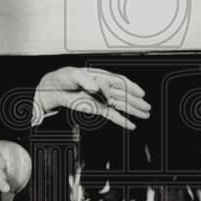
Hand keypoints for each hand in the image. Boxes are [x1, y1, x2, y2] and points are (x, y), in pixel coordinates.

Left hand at [34, 67, 149, 129]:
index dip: (130, 87)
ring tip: (145, 114)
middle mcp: (103, 87)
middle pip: (124, 94)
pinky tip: (131, 125)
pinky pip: (112, 115)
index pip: (118, 82)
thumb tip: (97, 86)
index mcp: (100, 76)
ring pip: (121, 105)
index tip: (139, 93)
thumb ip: (85, 80)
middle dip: (137, 101)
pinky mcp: (97, 108)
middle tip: (148, 107)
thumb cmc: (62, 77)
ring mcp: (101, 99)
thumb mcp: (72, 75)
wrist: (52, 89)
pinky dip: (122, 120)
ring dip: (133, 110)